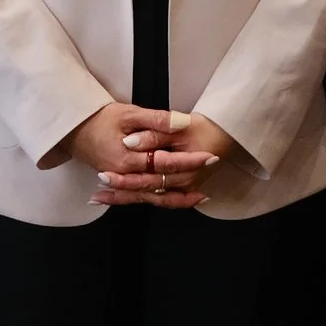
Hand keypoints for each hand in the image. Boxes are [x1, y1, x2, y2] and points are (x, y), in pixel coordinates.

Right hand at [65, 103, 222, 208]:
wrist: (73, 130)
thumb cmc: (99, 119)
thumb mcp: (127, 113)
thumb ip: (155, 120)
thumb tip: (181, 122)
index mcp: (128, 159)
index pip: (165, 162)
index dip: (188, 159)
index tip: (208, 154)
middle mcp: (126, 176)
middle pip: (163, 182)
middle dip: (189, 176)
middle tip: (212, 168)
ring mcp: (123, 182)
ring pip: (154, 197)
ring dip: (178, 198)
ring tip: (200, 197)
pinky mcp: (122, 183)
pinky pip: (144, 198)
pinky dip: (162, 200)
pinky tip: (177, 199)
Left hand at [107, 111, 237, 207]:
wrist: (227, 135)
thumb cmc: (206, 128)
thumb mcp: (182, 125)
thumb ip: (155, 133)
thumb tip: (130, 142)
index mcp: (184, 166)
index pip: (150, 174)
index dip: (126, 175)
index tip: (104, 173)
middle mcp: (183, 182)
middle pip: (147, 189)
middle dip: (120, 190)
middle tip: (97, 188)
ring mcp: (183, 189)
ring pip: (149, 198)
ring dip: (124, 199)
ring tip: (99, 198)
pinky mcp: (181, 189)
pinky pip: (157, 199)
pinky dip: (137, 199)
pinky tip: (119, 199)